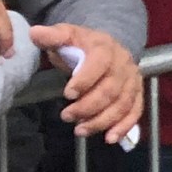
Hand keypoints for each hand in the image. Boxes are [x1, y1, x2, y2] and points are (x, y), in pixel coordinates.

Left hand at [30, 24, 143, 143]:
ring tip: (80, 131)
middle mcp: (123, 64)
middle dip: (87, 107)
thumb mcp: (67, 35)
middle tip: (66, 117)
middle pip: (110, 90)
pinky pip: (135, 112)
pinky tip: (109, 138)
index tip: (67, 94)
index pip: (98, 64)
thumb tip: (34, 33)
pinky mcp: (137, 94)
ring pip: (122, 105)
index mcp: (105, 48)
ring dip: (101, 121)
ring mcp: (133, 80)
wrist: (108, 46)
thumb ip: (52, 36)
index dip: (85, 80)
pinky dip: (124, 127)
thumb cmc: (83, 45)